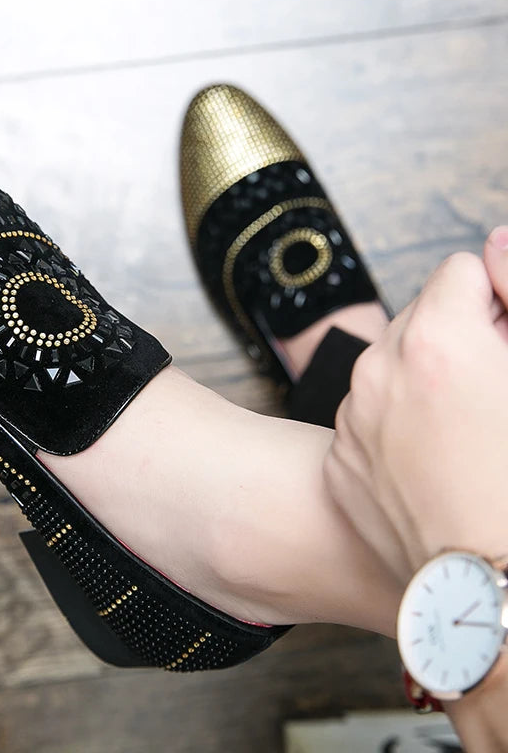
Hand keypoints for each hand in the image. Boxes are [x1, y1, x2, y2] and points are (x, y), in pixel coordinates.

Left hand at [324, 229, 507, 589]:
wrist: (498, 590)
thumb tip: (491, 244)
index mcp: (434, 340)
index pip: (460, 271)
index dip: (497, 301)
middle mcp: (376, 372)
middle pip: (421, 316)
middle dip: (459, 335)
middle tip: (495, 391)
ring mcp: (352, 419)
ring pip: (391, 366)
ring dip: (426, 379)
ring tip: (470, 433)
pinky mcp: (341, 461)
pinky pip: (369, 415)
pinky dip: (397, 424)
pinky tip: (437, 464)